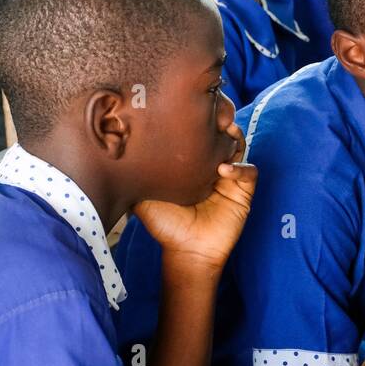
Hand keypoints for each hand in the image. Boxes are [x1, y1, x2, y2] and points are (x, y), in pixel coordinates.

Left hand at [133, 127, 257, 272]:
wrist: (186, 252)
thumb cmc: (165, 226)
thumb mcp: (143, 198)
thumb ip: (136, 179)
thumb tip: (115, 157)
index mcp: (191, 165)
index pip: (199, 135)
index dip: (199, 121)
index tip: (189, 113)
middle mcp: (211, 167)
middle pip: (221, 134)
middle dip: (220, 121)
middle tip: (213, 116)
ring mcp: (228, 178)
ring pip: (239, 146)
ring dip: (234, 138)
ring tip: (224, 133)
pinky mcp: (242, 193)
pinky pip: (249, 172)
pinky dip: (240, 168)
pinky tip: (223, 171)